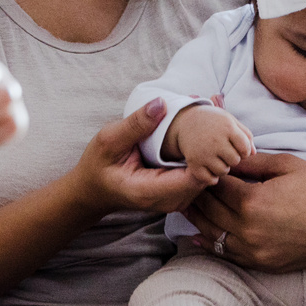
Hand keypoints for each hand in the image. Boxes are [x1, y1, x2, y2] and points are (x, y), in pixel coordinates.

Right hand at [66, 100, 211, 218]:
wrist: (94, 188)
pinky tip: (198, 131)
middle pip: (206, 178)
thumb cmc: (99, 165)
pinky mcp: (178, 194)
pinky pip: (199, 176)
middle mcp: (168, 202)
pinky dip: (202, 155)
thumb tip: (162, 103)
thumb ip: (136, 125)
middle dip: (211, 147)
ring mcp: (175, 200)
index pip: (194, 178)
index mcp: (150, 192)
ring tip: (205, 116)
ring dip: (209, 150)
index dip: (205, 152)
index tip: (203, 123)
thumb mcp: (109, 140)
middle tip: (210, 111)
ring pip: (207, 177)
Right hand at [164, 104, 254, 186]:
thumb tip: (253, 154)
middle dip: (233, 158)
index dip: (244, 150)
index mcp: (227, 127)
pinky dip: (212, 177)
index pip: (245, 149)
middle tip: (225, 152)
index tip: (236, 147)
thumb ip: (246, 135)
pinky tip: (210, 167)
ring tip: (217, 158)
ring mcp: (203, 153)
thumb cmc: (213, 122)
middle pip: (235, 161)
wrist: (186, 121)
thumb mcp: (230, 121)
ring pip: (223, 171)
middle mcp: (215, 140)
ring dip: (222, 167)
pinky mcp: (193, 163)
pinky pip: (209, 179)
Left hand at [181, 151, 305, 272]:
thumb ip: (251, 163)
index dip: (205, 171)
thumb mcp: (286, 165)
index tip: (196, 162)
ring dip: (197, 219)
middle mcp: (248, 230)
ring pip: (213, 234)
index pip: (215, 185)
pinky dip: (210, 244)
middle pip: (209, 210)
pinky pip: (228, 255)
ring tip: (184, 204)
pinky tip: (197, 236)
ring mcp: (255, 250)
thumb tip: (226, 158)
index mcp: (252, 202)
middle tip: (183, 182)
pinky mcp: (263, 263)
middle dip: (195, 194)